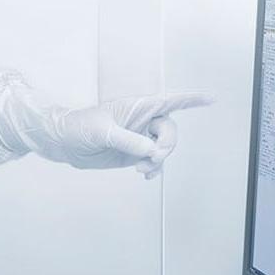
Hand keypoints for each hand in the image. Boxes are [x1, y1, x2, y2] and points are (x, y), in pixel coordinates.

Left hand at [0, 84, 214, 176]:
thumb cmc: (79, 127)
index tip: (211, 99)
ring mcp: (139, 138)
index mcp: (137, 107)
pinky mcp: (133, 153)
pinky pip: (154, 162)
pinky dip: (154, 169)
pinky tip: (145, 175)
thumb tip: (149, 150)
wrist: (64, 143)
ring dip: (158, 161)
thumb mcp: (102, 131)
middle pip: (170, 131)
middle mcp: (142, 121)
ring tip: (141, 169)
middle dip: (166, 147)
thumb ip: (127, 139)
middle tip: (151, 158)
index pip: (169, 100)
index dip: (191, 99)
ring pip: (164, 149)